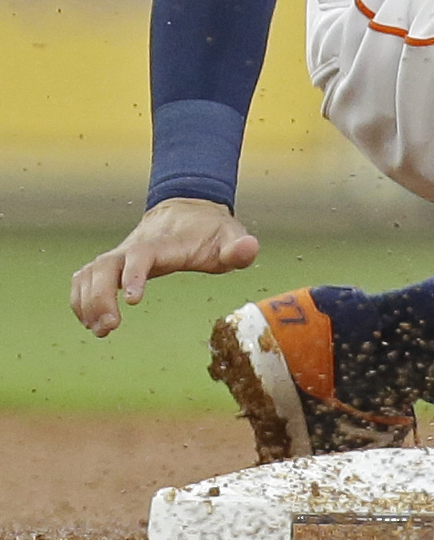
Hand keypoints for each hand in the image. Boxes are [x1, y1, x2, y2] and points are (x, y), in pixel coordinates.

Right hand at [70, 198, 259, 336]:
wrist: (188, 210)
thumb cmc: (211, 231)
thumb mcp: (231, 236)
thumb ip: (239, 247)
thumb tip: (248, 249)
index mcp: (165, 243)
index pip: (142, 254)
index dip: (133, 275)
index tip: (132, 300)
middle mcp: (135, 247)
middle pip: (105, 266)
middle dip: (99, 297)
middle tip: (108, 327)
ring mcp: (120, 254)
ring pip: (89, 272)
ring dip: (86, 302)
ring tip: (99, 329)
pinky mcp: (112, 263)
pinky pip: (84, 277)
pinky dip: (79, 298)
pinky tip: (89, 321)